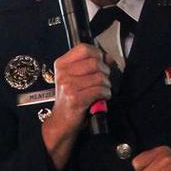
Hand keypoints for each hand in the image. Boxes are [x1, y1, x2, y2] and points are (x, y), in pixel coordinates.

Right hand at [41, 43, 110, 168]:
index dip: (97, 53)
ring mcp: (68, 86)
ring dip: (107, 85)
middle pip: (94, 62)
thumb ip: (91, 65)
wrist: (62, 122)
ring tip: (103, 90)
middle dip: (105, 71)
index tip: (102, 61)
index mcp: (62, 64)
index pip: (84, 48)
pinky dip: (106, 94)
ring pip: (99, 77)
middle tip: (104, 80)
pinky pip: (99, 90)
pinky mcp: (75, 98)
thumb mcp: (76, 78)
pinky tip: (102, 97)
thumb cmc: (71, 99)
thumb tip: (108, 57)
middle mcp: (63, 73)